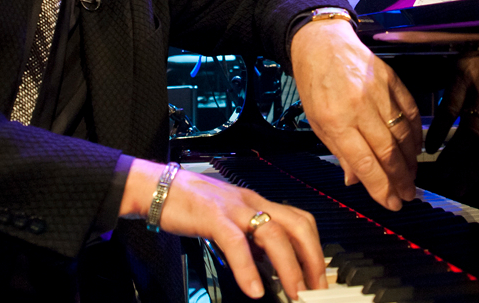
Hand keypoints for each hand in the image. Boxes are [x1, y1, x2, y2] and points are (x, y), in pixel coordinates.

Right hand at [121, 160, 327, 299]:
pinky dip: (248, 268)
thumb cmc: (192, 204)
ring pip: (274, 233)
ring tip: (294, 293)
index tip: (318, 277)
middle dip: (312, 258)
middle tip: (316, 288)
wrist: (160, 187)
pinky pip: (236, 243)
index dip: (314, 249)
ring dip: (289, 267)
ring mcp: (234, 209)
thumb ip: (250, 239)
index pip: (300, 221)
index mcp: (259, 204)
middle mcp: (253, 203)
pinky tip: (254, 289)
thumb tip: (268, 264)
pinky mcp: (213, 217)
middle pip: (298, 225)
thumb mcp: (230, 221)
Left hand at [291, 19, 421, 210]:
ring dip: (410, 160)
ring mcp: (378, 92)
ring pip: (402, 134)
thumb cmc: (314, 85)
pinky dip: (416, 133)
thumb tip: (356, 180)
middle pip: (387, 151)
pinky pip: (411, 112)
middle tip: (408, 195)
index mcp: (335, 120)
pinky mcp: (392, 79)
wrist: (322, 43)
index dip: (380, 186)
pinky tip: (416, 149)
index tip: (392, 203)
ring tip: (412, 177)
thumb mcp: (317, 121)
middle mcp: (359, 107)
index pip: (364, 161)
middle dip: (400, 179)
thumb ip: (339, 151)